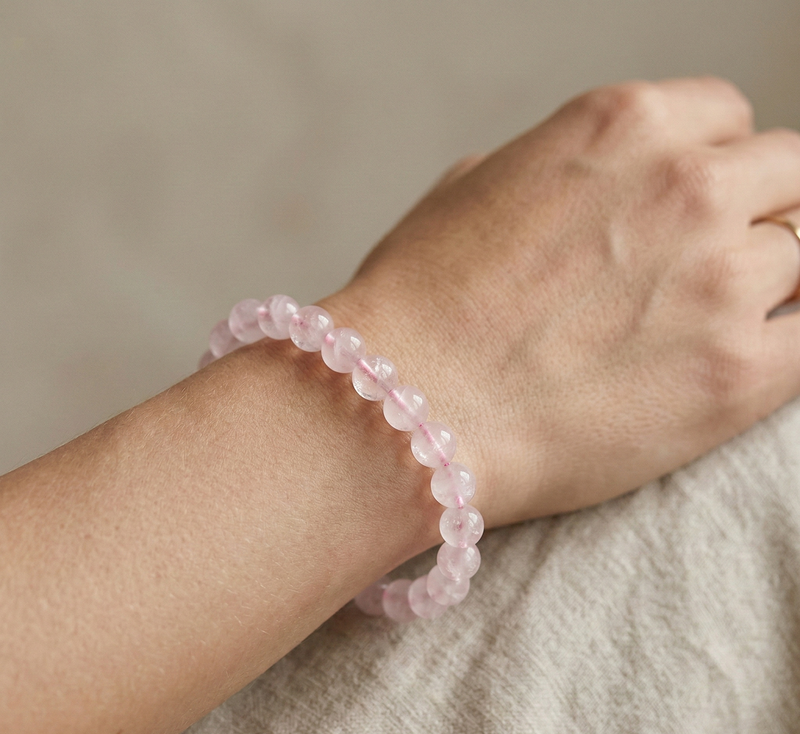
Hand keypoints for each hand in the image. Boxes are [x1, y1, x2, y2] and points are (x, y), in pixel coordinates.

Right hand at [322, 77, 799, 529]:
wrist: (404, 407)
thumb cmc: (418, 306)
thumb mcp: (471, 193)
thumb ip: (549, 170)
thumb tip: (579, 190)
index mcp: (622, 125)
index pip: (728, 119)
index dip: (709, 165)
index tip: (689, 207)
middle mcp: (687, 184)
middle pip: (785, 177)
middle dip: (750, 214)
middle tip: (701, 268)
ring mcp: (722, 279)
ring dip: (763, 285)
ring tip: (697, 326)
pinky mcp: (738, 375)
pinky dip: (786, 343)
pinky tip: (738, 361)